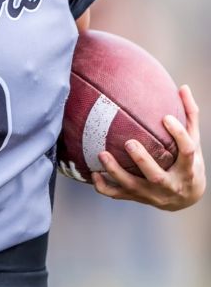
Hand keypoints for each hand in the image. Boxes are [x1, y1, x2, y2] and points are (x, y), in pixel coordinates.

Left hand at [92, 85, 205, 210]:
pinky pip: (118, 195)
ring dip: (115, 171)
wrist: (184, 200)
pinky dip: (104, 186)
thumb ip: (189, 116)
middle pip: (156, 176)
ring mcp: (152, 194)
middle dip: (142, 160)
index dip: (178, 135)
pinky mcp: (137, 198)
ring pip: (133, 186)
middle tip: (128, 142)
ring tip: (101, 153)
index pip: (187, 152)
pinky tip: (93, 172)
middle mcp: (170, 185)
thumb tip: (183, 87)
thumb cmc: (187, 164)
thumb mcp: (194, 142)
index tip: (165, 117)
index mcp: (187, 170)